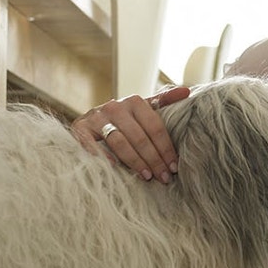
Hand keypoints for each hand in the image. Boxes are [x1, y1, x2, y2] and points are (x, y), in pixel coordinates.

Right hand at [70, 86, 189, 182]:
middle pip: (139, 137)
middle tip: (163, 177)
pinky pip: (93, 145)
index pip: (155, 127)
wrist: (88, 121)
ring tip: (146, 176)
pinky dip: (104, 156)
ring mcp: (97, 117)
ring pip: (120, 142)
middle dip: (153, 159)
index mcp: (134, 102)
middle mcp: (115, 106)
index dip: (166, 148)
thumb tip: (187, 91)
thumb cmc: (122, 119)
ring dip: (135, 161)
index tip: (174, 167)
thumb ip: (162, 101)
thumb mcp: (142, 109)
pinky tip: (115, 168)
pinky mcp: (80, 129)